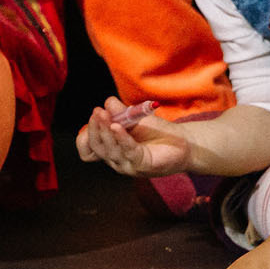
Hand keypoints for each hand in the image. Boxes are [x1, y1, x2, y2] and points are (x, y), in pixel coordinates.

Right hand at [74, 97, 191, 177]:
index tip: (95, 114)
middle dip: (95, 128)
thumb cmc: (156, 132)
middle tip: (97, 112)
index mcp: (111, 149)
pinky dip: (121, 138)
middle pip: (97, 147)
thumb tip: (108, 102)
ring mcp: (128, 165)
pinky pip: (128, 151)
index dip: (87, 134)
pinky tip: (117, 127)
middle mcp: (116, 160)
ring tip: (104, 115)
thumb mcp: (135, 117)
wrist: (182, 142)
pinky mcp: (142, 165)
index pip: (88, 148)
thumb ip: (120, 111)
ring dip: (105, 131)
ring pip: (110, 150)